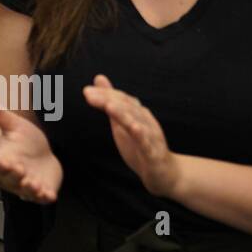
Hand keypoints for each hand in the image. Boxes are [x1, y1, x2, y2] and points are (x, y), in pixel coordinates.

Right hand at [0, 96, 61, 203]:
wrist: (40, 153)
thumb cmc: (23, 139)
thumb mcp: (13, 124)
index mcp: (4, 159)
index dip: (2, 164)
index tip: (6, 162)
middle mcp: (14, 175)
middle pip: (12, 179)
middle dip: (17, 178)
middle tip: (22, 172)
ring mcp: (28, 184)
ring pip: (27, 192)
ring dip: (31, 190)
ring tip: (36, 186)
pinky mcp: (43, 190)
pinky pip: (42, 198)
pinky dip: (45, 198)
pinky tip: (50, 194)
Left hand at [83, 75, 179, 197]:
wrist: (164, 173)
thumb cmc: (140, 145)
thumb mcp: (121, 121)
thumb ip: (110, 101)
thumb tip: (98, 78)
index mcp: (137, 114)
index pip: (121, 99)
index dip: (105, 94)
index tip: (87, 91)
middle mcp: (145, 122)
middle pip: (127, 107)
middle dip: (108, 99)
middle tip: (89, 94)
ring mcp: (151, 137)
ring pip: (137, 122)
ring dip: (123, 113)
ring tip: (109, 105)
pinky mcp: (153, 154)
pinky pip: (147, 144)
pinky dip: (142, 135)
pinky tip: (135, 128)